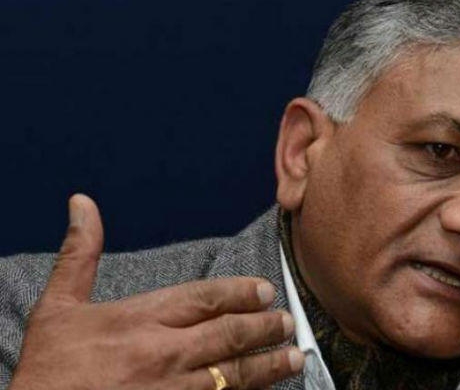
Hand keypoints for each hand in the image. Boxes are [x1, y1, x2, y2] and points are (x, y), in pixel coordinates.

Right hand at [9, 194, 303, 389]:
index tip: (265, 291)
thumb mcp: (57, 307)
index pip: (204, 298)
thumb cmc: (48, 369)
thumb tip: (83, 204)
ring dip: (268, 365)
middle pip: (228, 335)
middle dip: (264, 328)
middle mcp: (162, 353)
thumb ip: (80, 254)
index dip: (240, 293)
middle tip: (288, 324)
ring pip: (234, 374)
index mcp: (139, 319)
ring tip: (294, 358)